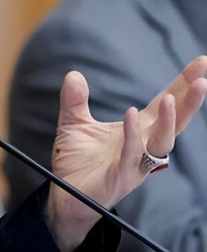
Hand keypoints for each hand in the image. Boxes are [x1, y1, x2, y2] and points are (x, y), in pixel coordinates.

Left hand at [44, 55, 206, 250]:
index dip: (182, 84)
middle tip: (203, 78)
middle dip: (190, 100)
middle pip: (174, 121)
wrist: (65, 195)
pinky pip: (132, 154)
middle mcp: (144, 146)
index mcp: (138, 130)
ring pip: (162, 141)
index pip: (165, 103)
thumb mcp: (74, 124)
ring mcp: (136, 163)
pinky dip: (133, 134)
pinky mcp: (121, 176)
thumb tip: (73, 74)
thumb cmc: (76, 162)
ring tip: (171, 97)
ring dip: (168, 119)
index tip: (200, 63)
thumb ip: (75, 100)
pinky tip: (131, 115)